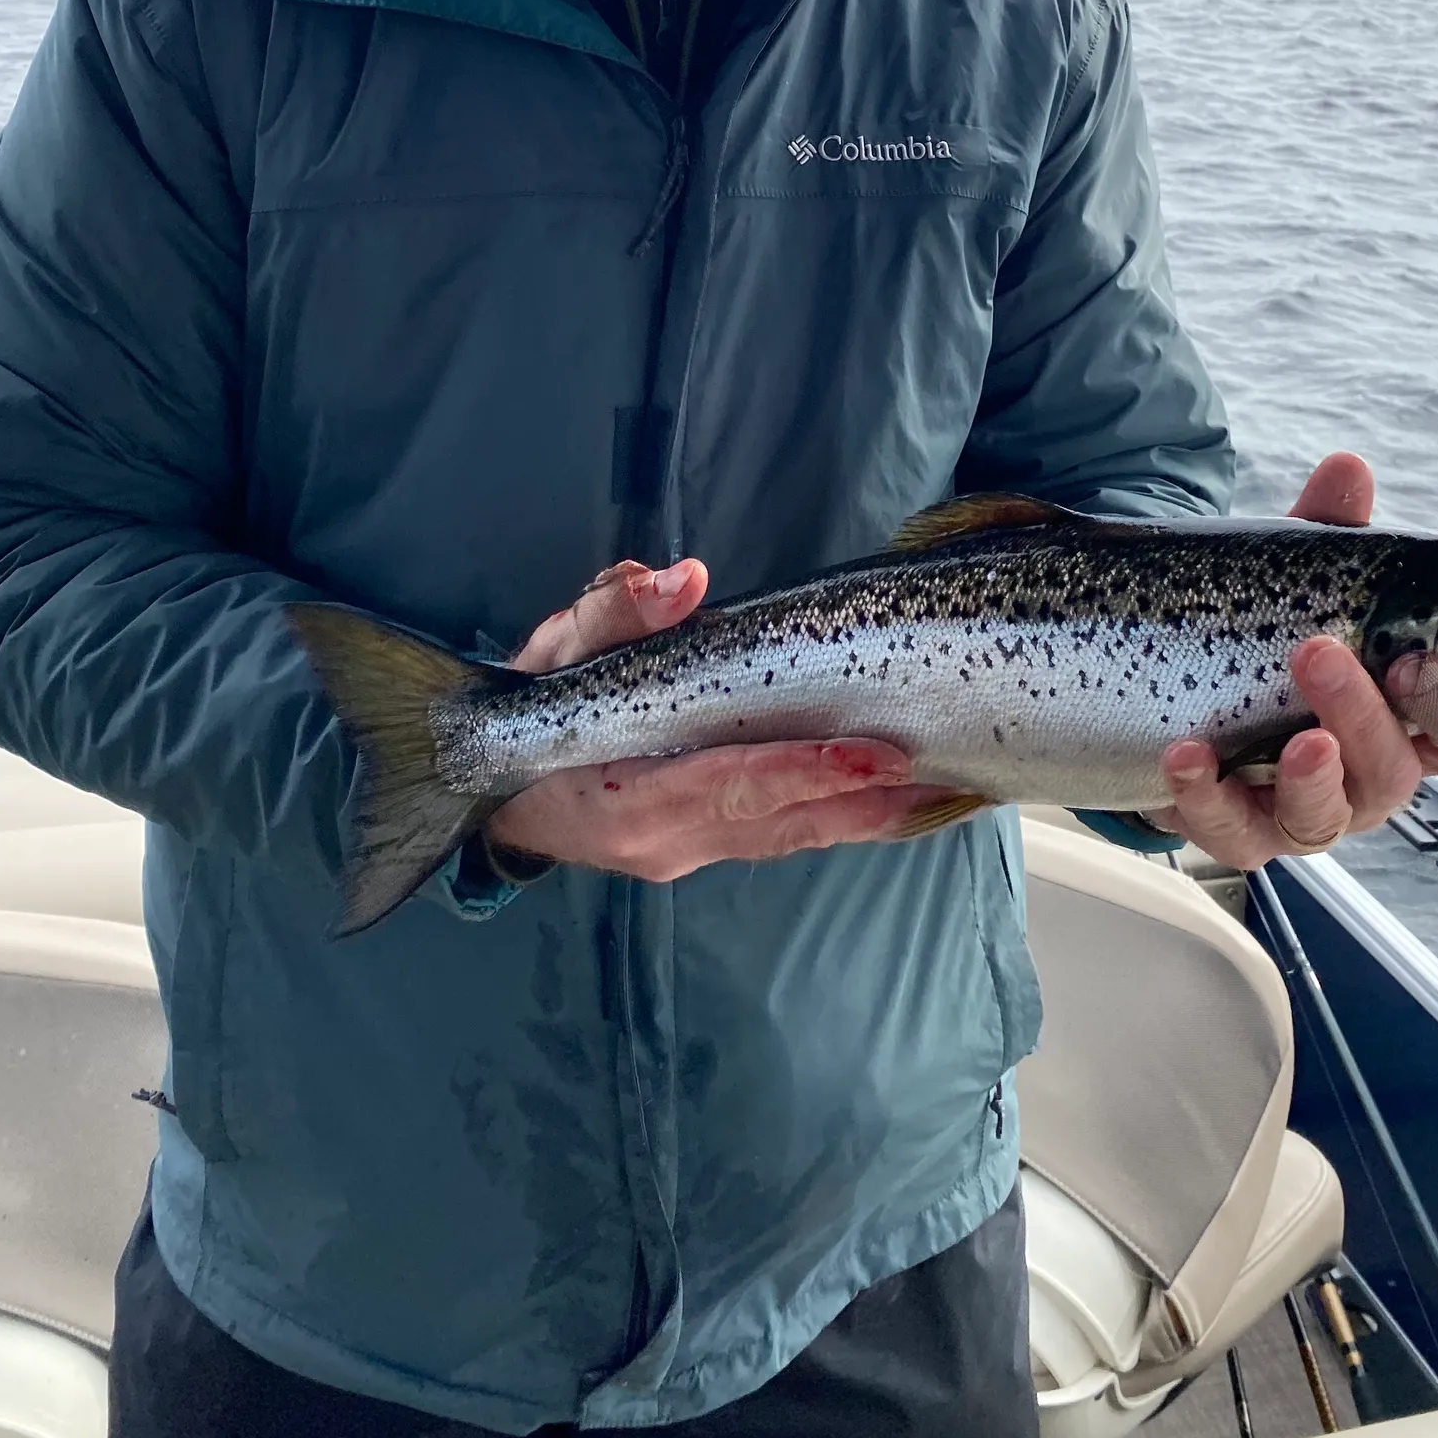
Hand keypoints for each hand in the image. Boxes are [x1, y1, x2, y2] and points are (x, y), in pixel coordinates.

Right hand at [489, 559, 942, 880]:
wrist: (493, 786)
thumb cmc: (533, 707)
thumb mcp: (557, 647)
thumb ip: (614, 612)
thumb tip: (682, 581)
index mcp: (625, 797)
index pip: (730, 785)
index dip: (805, 771)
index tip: (875, 755)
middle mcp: (663, 842)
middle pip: (778, 821)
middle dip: (860, 799)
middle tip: (939, 773)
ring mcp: (686, 856)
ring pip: (791, 838)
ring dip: (867, 817)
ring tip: (944, 789)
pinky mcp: (706, 851)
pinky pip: (785, 839)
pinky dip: (843, 820)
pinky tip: (900, 802)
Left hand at [1145, 453, 1437, 868]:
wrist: (1169, 684)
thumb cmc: (1266, 632)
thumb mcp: (1297, 579)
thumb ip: (1329, 533)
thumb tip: (1348, 470)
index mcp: (1407, 717)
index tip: (1419, 655)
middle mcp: (1365, 772)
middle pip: (1400, 773)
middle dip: (1366, 716)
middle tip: (1322, 654)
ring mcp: (1301, 809)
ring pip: (1325, 818)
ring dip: (1308, 774)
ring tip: (1291, 736)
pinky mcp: (1233, 827)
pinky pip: (1229, 831)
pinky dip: (1206, 794)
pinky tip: (1186, 753)